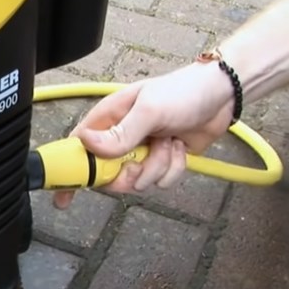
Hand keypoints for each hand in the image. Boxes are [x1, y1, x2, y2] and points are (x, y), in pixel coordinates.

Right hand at [53, 61, 234, 208]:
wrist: (222, 96)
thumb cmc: (183, 91)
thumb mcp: (149, 110)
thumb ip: (120, 133)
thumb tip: (87, 143)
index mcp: (108, 119)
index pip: (78, 149)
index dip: (71, 173)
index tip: (65, 196)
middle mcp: (120, 137)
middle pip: (107, 175)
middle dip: (128, 173)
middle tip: (141, 160)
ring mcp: (141, 151)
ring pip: (137, 181)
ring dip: (158, 166)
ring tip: (169, 142)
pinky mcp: (161, 161)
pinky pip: (160, 181)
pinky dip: (173, 168)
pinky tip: (179, 147)